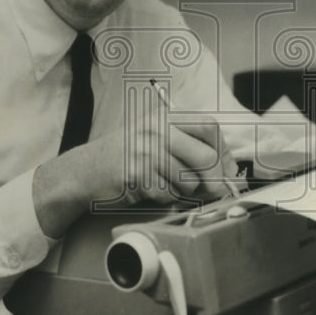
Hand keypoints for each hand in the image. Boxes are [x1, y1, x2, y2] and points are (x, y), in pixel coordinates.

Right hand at [82, 113, 237, 206]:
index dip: (224, 151)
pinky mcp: (138, 175)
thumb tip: (229, 170)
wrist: (85, 170)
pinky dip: (165, 199)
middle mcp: (156, 129)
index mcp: (165, 116)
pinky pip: (169, 195)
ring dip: (184, 191)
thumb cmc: (127, 156)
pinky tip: (150, 189)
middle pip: (205, 156)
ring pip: (189, 181)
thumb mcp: (158, 140)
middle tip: (213, 190)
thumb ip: (191, 148)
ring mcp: (146, 151)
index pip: (210, 127)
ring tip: (164, 183)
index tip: (226, 169)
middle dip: (213, 179)